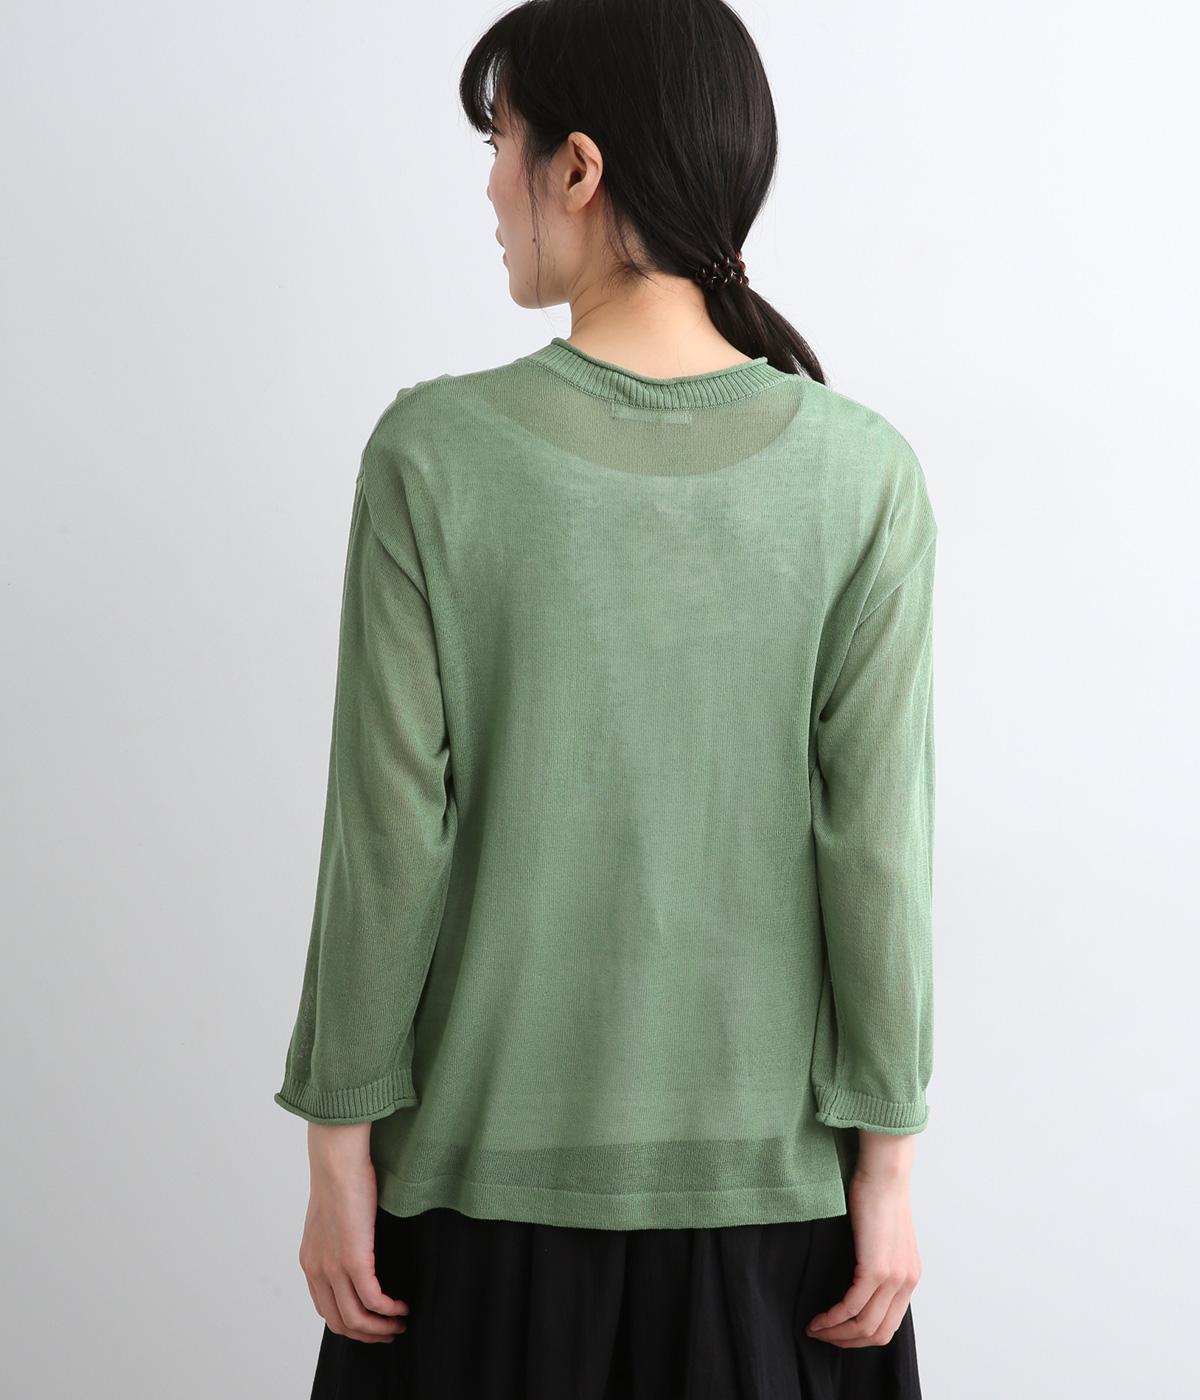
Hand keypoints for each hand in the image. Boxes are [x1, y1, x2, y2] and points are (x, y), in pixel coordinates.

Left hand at [297, 1123, 409, 1342]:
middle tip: (389, 1333)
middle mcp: (317, 1271)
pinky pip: (373, 1299)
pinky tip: (402, 1306)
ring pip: (357, 1319)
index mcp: (310, 1263)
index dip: (351, 1324)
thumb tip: (358, 1247)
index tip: (373, 1324)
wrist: (337, 1161)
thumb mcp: (332, 1217)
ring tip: (401, 1324)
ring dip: (381, 1328)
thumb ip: (339, 1240)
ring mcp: (333, 1268)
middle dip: (367, 1334)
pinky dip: (389, 1309)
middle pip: (340, 1323)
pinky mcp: (353, 1260)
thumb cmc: (341, 1178)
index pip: (327, 1310)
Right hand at [804, 1132, 920, 1347]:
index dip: (860, 1337)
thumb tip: (858, 1282)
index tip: (836, 1332)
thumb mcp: (884, 1238)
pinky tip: (818, 1317)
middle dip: (847, 1341)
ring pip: (864, 1325)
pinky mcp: (876, 1269)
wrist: (885, 1174)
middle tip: (822, 1336)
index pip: (888, 1325)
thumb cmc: (878, 1196)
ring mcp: (893, 1278)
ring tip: (815, 1328)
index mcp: (909, 1278)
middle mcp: (906, 1283)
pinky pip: (852, 1306)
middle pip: (878, 1333)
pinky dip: (833, 1317)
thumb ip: (879, 1263)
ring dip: (836, 1333)